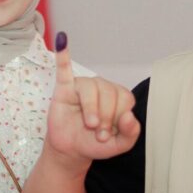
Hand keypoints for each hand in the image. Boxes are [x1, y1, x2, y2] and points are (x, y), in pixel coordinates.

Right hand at [45, 32, 140, 166]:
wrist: (71, 150)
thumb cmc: (94, 142)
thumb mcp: (118, 145)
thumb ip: (130, 133)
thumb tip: (130, 116)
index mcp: (118, 97)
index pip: (125, 99)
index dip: (119, 117)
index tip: (109, 135)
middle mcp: (102, 87)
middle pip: (109, 93)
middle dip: (105, 117)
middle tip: (98, 134)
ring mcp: (83, 86)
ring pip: (90, 88)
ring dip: (91, 109)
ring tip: (89, 124)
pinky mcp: (64, 88)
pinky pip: (63, 69)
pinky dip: (63, 56)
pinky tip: (62, 42)